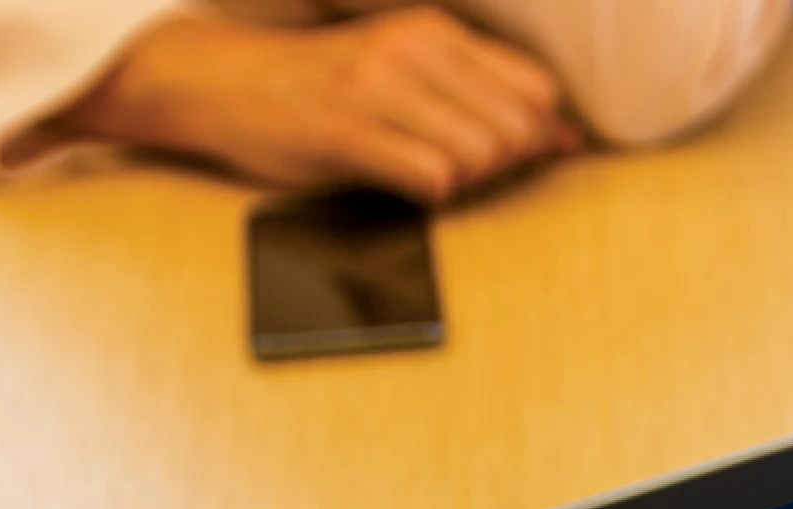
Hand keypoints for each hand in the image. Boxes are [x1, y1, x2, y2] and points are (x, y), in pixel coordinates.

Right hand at [57, 9, 579, 203]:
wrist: (225, 81)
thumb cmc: (326, 86)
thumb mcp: (409, 75)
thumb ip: (484, 100)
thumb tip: (567, 139)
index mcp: (435, 32)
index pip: (536, 92)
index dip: (532, 135)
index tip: (500, 154)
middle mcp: (412, 50)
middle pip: (516, 129)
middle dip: (503, 164)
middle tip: (459, 170)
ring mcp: (377, 88)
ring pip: (481, 154)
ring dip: (466, 180)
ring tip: (424, 172)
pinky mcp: (345, 130)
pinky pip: (433, 176)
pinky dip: (432, 192)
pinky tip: (404, 183)